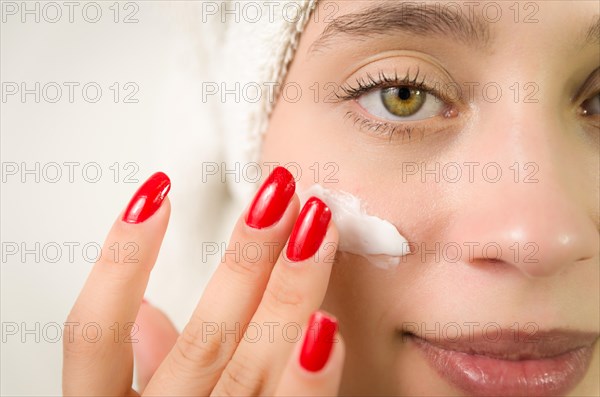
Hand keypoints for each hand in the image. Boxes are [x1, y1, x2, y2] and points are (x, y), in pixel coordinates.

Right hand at [63, 167, 343, 395]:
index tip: (156, 190)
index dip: (118, 259)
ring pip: (247, 366)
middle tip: (280, 193)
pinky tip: (329, 326)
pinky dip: (309, 377)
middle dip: (244, 260)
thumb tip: (139, 308)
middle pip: (201, 340)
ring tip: (318, 228)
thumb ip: (135, 364)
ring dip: (288, 292)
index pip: (93, 333)